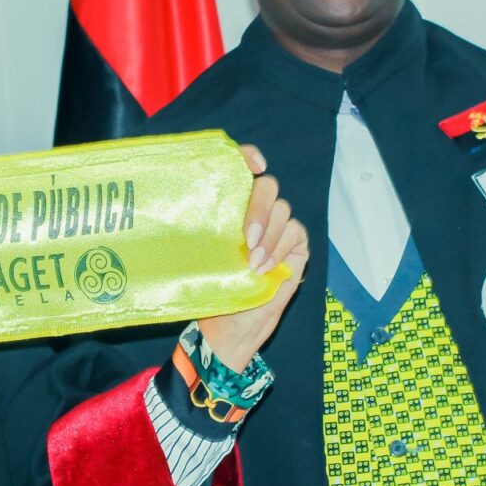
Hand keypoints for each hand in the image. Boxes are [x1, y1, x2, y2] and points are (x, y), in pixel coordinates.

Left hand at [199, 144, 308, 370]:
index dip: (248, 157)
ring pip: (282, 210)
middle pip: (267, 186)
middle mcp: (255, 213)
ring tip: (252, 262)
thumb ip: (207, 230)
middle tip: (246, 236)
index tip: (254, 164)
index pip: (241, 169)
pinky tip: (265, 267)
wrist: (230, 328)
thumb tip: (190, 204)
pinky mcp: (295, 246)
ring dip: (268, 235)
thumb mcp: (200, 257)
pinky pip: (295, 232)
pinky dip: (280, 247)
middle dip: (258, 207)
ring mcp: (276, 228)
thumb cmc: (211, 291)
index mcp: (229, 208)